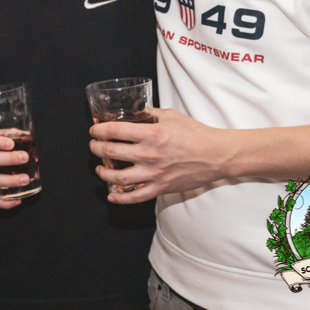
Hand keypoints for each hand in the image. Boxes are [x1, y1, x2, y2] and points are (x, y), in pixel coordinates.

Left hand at [89, 108, 230, 203]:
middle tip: (94, 145)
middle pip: (111, 152)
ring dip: (103, 172)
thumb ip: (151, 114)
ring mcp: (154, 173)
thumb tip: (136, 111)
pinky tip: (111, 195)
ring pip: (118, 177)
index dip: (99, 130)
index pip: (115, 131)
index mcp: (151, 134)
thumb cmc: (195, 133)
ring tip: (99, 168)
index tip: (94, 130)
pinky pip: (136, 197)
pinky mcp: (161, 187)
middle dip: (96, 148)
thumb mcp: (171, 116)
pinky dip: (120, 198)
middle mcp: (149, 154)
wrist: (216, 155)